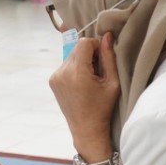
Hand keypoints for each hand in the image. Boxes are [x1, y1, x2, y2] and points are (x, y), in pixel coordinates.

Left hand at [49, 32, 119, 157]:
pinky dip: (74, 68)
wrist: (86, 129)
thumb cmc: (103, 107)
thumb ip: (109, 57)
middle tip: (97, 71)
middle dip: (89, 54)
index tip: (102, 59)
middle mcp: (62, 73)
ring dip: (81, 61)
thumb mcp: (112, 82)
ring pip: (71, 55)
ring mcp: (55, 77)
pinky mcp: (52, 81)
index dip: (96, 46)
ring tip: (90, 79)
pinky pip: (65, 65)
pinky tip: (81, 83)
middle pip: (77, 48)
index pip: (84, 43)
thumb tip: (107, 35)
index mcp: (77, 73)